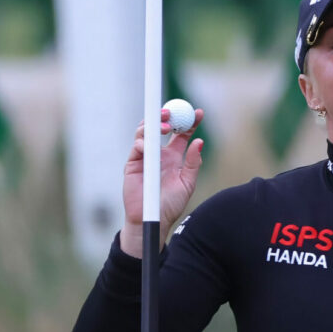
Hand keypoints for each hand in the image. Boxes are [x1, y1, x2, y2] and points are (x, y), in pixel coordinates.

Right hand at [120, 108, 203, 256]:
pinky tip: (148, 145)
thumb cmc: (171, 204)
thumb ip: (193, 163)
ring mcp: (145, 157)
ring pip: (146, 133)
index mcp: (174, 156)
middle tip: (174, 112)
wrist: (153, 219)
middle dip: (168, 116)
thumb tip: (199, 142)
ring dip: (154, 125)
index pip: (181, 134)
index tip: (199, 112)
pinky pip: (136, 148)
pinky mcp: (132, 164)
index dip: (190, 122)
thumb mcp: (187, 183)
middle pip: (161, 127)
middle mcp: (159, 153)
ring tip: (165, 127)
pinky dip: (142, 143)